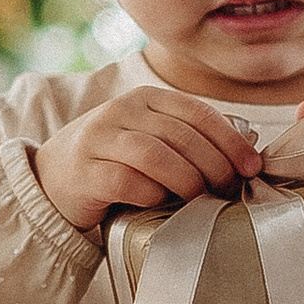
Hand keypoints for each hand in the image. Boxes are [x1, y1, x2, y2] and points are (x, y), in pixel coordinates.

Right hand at [33, 86, 262, 230]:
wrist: (52, 180)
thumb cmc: (114, 163)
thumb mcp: (149, 138)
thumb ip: (186, 141)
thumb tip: (242, 160)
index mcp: (145, 99)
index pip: (197, 112)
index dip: (230, 140)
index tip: (251, 167)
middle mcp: (121, 111)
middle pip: (180, 135)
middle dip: (213, 165)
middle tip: (227, 190)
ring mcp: (99, 139)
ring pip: (154, 155)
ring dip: (185, 180)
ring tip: (199, 200)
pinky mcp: (84, 172)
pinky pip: (125, 181)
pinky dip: (150, 195)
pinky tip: (159, 204)